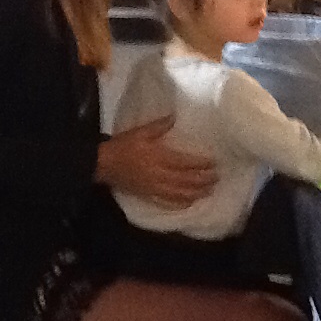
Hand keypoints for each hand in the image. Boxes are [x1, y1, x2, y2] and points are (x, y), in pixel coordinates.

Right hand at [96, 117, 216, 207]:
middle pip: (186, 180)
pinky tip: (191, 202)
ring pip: (180, 194)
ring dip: (197, 192)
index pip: (185, 163)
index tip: (214, 162)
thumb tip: (175, 117)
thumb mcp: (140, 132)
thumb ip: (159, 126)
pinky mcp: (149, 196)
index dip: (201, 164)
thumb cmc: (123, 146)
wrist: (103, 164)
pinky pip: (168, 202)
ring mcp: (155, 188)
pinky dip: (182, 203)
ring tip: (210, 190)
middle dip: (203, 180)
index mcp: (159, 157)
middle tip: (217, 177)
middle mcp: (160, 175)